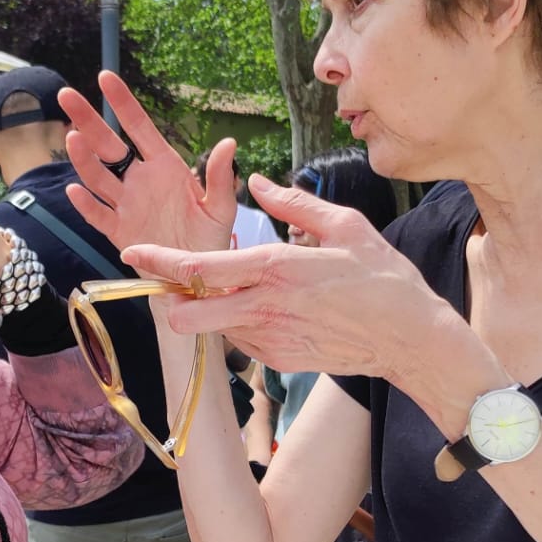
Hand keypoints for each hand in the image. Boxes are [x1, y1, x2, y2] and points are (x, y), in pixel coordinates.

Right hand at [59, 73, 235, 258]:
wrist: (197, 277)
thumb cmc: (210, 238)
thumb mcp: (220, 207)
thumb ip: (219, 176)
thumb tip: (229, 143)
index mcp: (164, 166)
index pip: (139, 128)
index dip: (122, 103)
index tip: (105, 77)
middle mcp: (140, 180)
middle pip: (108, 146)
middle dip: (87, 121)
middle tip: (66, 96)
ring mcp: (126, 205)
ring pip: (98, 177)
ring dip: (84, 159)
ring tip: (73, 138)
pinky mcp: (119, 232)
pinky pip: (99, 216)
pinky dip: (87, 205)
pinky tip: (75, 191)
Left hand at [120, 176, 506, 437]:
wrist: (409, 339)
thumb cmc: (382, 278)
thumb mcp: (345, 226)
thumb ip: (294, 204)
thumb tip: (256, 181)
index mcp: (277, 268)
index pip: (200, 268)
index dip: (159, 261)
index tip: (132, 253)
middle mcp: (266, 307)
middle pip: (189, 312)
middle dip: (173, 298)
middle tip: (177, 282)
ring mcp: (271, 339)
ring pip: (215, 326)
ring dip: (216, 310)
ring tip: (249, 291)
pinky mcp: (278, 361)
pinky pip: (244, 340)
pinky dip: (246, 324)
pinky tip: (277, 311)